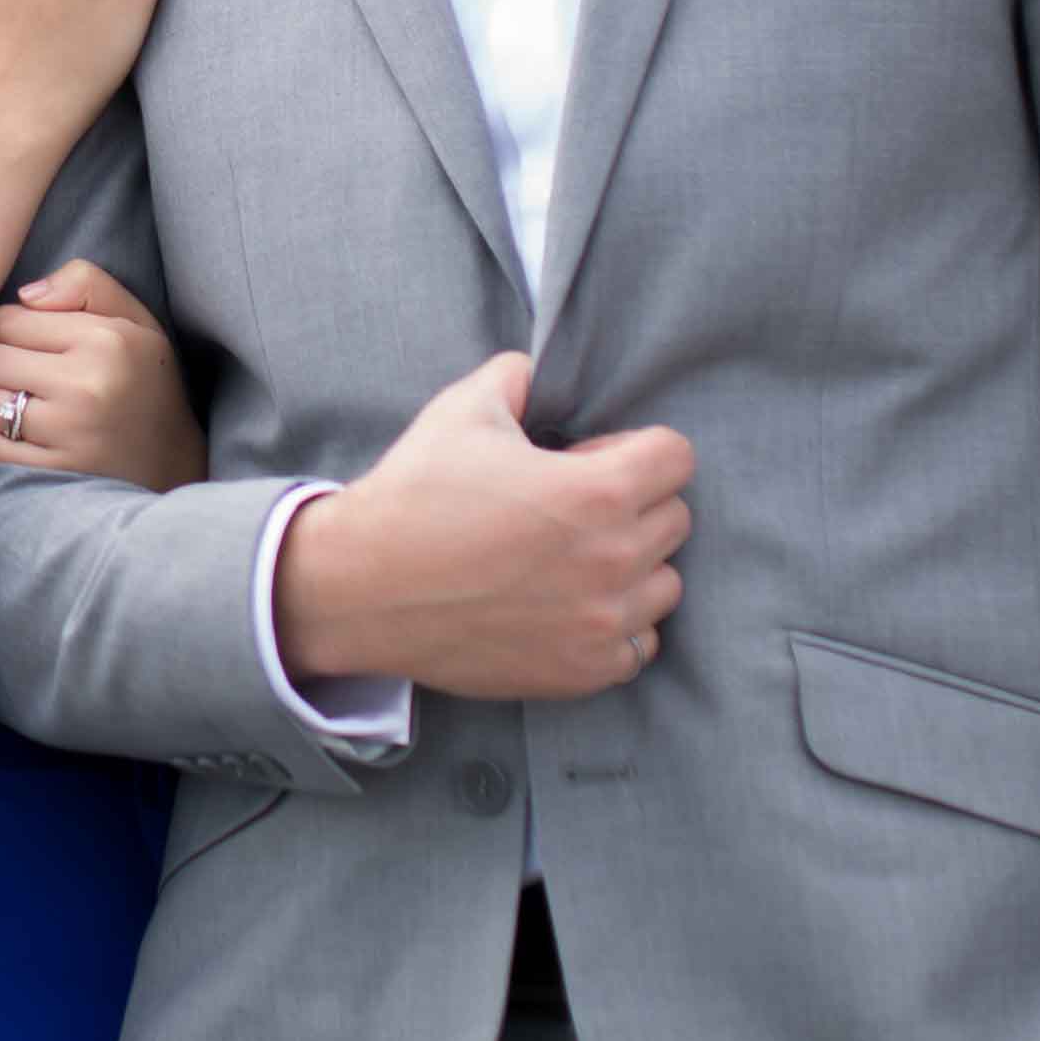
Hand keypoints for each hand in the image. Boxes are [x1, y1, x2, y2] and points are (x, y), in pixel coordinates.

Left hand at [0, 262, 202, 489]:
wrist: (174, 465)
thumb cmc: (144, 384)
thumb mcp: (136, 322)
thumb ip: (87, 284)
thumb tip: (24, 294)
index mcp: (106, 340)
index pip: (7, 319)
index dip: (2, 329)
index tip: (16, 344)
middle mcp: (86, 385)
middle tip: (0, 374)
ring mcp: (67, 434)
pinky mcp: (50, 473)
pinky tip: (3, 434)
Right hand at [271, 356, 692, 698]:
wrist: (362, 590)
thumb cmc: (414, 497)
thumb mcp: (461, 411)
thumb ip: (515, 378)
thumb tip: (531, 370)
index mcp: (596, 492)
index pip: (677, 458)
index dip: (637, 449)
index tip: (595, 459)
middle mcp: (613, 560)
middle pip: (676, 520)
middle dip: (636, 505)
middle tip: (576, 509)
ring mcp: (601, 622)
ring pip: (665, 585)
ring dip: (635, 568)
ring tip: (578, 560)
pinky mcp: (582, 670)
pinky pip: (640, 645)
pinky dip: (619, 626)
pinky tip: (574, 607)